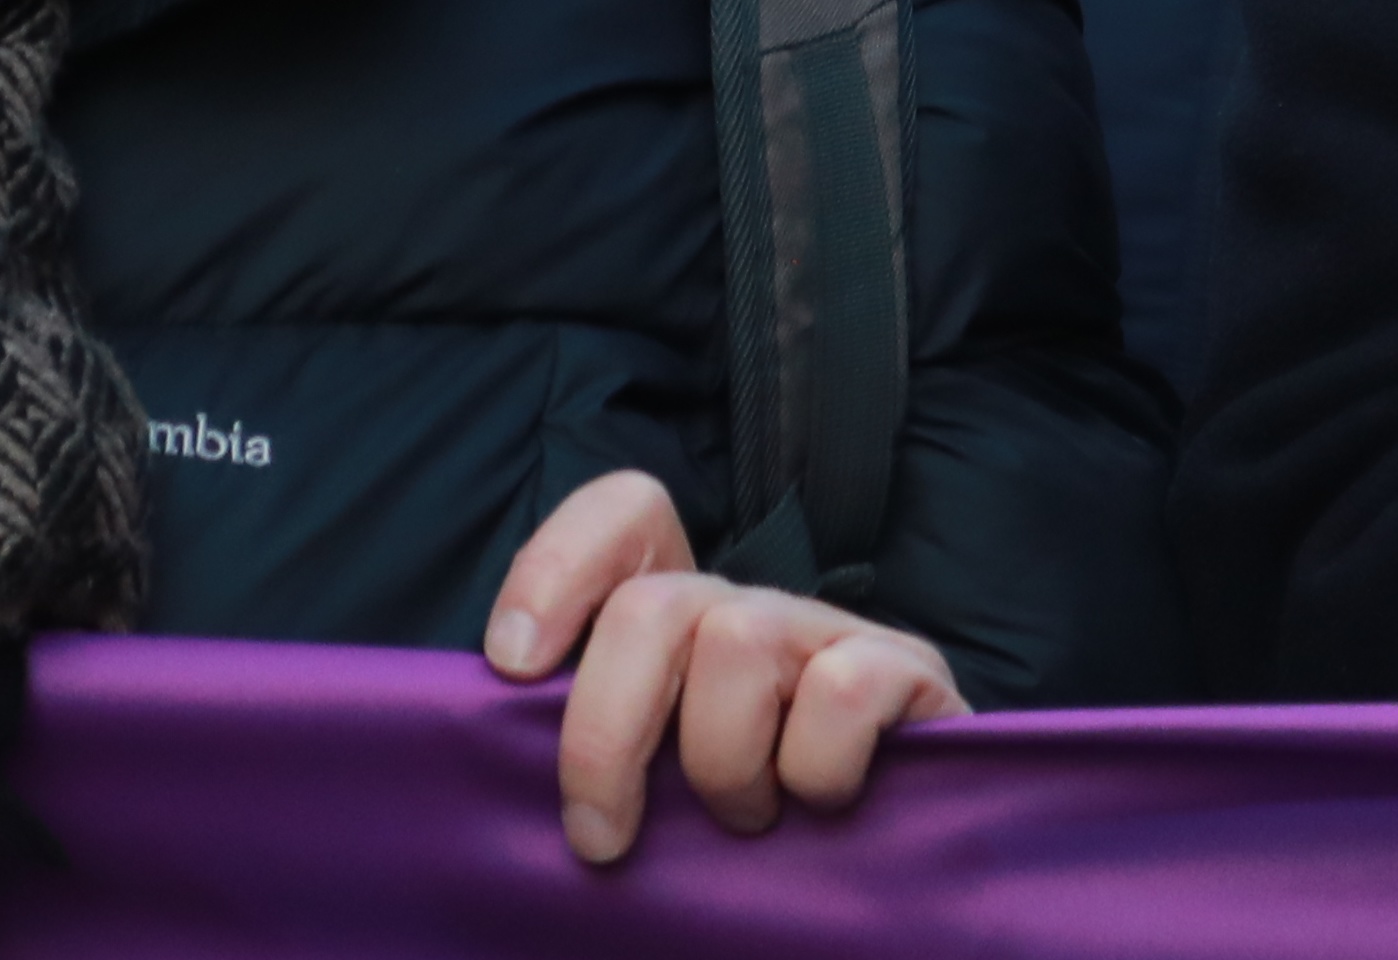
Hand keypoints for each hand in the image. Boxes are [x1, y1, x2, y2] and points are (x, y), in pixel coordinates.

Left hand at [481, 469, 967, 863]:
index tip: (515, 667)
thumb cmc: (734, 836)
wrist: (875, 883)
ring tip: (743, 823)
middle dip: (606, 734)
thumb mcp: (646, 785)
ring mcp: (830, 634)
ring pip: (736, 641)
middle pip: (652, 604)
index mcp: (682, 621)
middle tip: (601, 837)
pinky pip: (840, 690)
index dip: (557, 568)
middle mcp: (752, 610)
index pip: (628, 514)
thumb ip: (588, 742)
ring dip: (723, 766)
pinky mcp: (907, 671)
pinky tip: (821, 806)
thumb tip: (490, 737)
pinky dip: (813, 769)